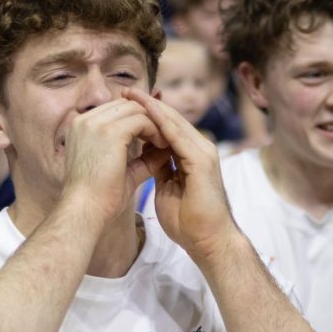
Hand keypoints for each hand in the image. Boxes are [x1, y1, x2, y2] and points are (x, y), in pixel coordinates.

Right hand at [61, 99, 168, 225]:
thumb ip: (142, 157)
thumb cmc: (100, 198)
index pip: (116, 110)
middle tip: (165, 137)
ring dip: (154, 124)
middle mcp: (84, 119)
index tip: (155, 137)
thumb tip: (166, 148)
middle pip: (126, 105)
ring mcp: (95, 123)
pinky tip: (163, 146)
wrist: (85, 212)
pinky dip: (156, 131)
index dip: (139, 120)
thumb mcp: (124, 171)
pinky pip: (141, 120)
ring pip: (136, 110)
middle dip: (149, 118)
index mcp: (81, 127)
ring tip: (166, 143)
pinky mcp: (109, 132)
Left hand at [122, 88, 237, 259]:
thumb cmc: (189, 222)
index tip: (124, 105)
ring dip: (152, 107)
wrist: (208, 241)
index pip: (167, 128)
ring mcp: (203, 153)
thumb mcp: (167, 188)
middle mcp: (200, 149)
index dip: (146, 115)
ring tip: (132, 94)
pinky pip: (178, 136)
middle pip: (171, 120)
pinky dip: (161, 123)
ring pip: (175, 123)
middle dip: (148, 104)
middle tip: (126, 89)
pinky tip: (144, 112)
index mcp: (191, 156)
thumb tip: (144, 156)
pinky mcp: (202, 161)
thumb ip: (160, 168)